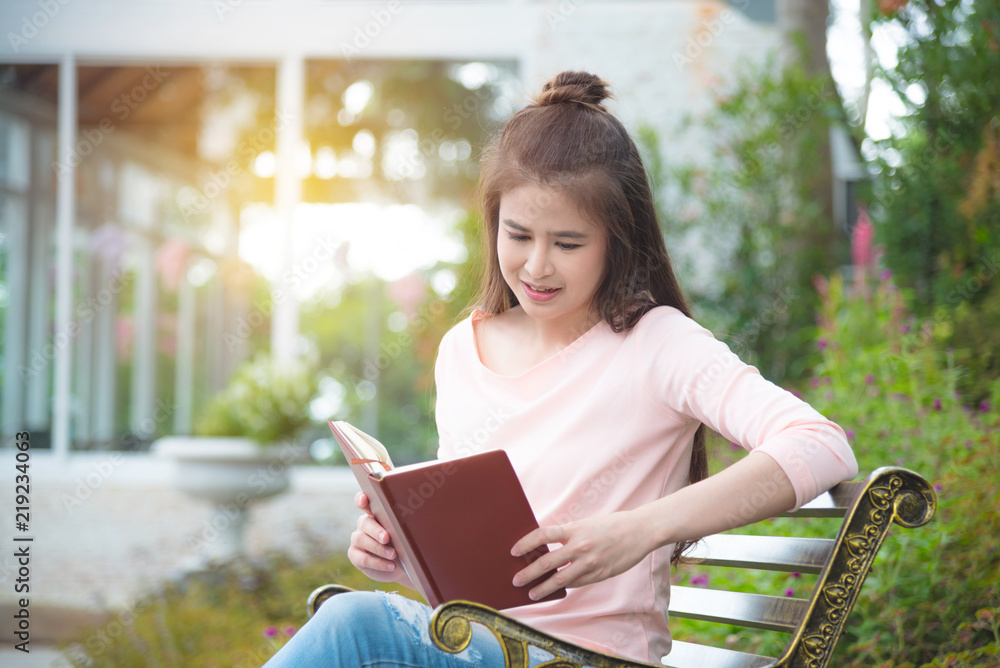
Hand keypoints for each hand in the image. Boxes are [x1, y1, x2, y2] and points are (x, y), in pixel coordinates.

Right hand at [347, 492, 401, 582]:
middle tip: (387, 537)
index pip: (363, 502)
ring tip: (393, 555)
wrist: (401, 565)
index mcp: (375, 513)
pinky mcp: (354, 555)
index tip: (364, 499)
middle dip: (376, 530)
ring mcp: (357, 539)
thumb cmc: (404, 543)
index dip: (361, 499)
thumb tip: (414, 520)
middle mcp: (364, 524)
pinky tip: (391, 565)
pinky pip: (363, 558)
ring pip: (362, 540)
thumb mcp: (404, 533)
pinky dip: (378, 563)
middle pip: (365, 522)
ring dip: (378, 548)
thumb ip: (403, 525)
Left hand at [510, 511, 653, 600]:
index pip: (542, 535)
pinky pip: (577, 583)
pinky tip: (557, 590)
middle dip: (528, 573)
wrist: (638, 532)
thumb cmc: (610, 525)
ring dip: (543, 588)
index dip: (526, 543)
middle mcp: (580, 547)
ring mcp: (590, 563)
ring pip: (560, 580)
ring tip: (532, 594)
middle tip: (516, 580)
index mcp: (574, 530)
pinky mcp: (599, 575)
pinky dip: (565, 587)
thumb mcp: (585, 524)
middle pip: (547, 562)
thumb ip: (568, 535)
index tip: (514, 551)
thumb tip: (547, 546)